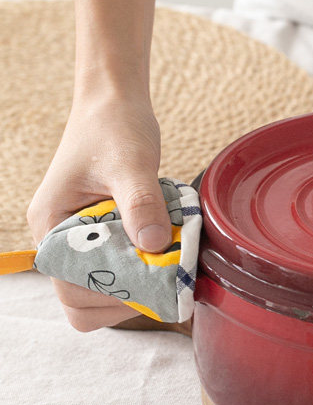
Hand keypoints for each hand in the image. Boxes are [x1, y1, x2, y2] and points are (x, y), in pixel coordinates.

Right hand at [27, 92, 171, 330]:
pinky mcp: (105, 233)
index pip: (72, 292)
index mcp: (52, 228)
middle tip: (166, 275)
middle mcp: (62, 240)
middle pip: (87, 299)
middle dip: (128, 294)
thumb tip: (154, 246)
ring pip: (107, 285)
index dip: (112, 296)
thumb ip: (142, 204)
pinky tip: (168, 245)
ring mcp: (83, 239)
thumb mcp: (132, 164)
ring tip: (168, 257)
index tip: (153, 282)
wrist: (116, 105)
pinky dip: (146, 263)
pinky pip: (123, 264)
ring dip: (140, 280)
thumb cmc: (115, 128)